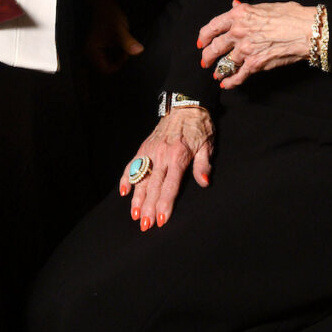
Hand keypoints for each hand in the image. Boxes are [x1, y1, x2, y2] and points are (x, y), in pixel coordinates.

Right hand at [85, 0, 143, 72]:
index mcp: (92, 51)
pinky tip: (121, 42)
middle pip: (108, 66)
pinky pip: (110, 54)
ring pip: (110, 60)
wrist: (103, 2)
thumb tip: (138, 51)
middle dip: (119, 60)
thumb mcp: (119, 29)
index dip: (118, 65)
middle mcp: (92, 52)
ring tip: (123, 44)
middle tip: (126, 49)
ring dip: (119, 55)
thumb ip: (127, 42)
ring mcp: (96, 49)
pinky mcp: (101, 45)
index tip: (125, 55)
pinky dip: (118, 50)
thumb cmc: (108, 14)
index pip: (106, 70)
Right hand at [119, 107, 214, 230]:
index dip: (165, 204)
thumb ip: (203, 165)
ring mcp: (150, 151)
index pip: (170, 186)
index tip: (161, 220)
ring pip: (141, 178)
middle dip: (149, 208)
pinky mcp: (144, 147)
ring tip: (134, 215)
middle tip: (145, 226)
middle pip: (154, 186)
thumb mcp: (207, 144)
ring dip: (137, 198)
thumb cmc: (199, 126)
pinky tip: (124, 192)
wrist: (185, 105)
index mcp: (179, 156)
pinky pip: (132, 164)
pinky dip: (126, 177)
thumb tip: (204, 182)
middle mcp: (162, 155)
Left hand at [198, 0, 314, 88]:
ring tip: (217, 74)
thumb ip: (246, 8)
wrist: (305, 30)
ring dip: (219, 70)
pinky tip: (226, 84)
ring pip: (225, 63)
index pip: (213, 26)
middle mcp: (239, 31)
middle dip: (207, 56)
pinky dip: (231, 82)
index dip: (204, 36)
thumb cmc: (290, 16)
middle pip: (215, 47)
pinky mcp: (255, 64)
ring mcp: (245, 49)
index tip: (202, 42)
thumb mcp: (265, 6)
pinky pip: (238, 76)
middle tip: (205, 61)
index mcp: (239, 15)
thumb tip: (234, 4)